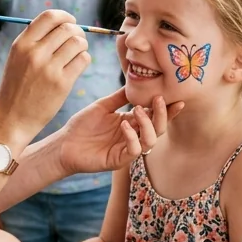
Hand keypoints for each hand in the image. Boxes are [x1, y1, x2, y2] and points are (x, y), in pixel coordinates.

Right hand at [0, 10, 89, 151]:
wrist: (12, 119)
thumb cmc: (17, 87)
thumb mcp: (17, 58)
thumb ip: (35, 40)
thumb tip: (63, 23)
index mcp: (22, 44)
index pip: (50, 16)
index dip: (65, 16)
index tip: (70, 22)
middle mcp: (35, 53)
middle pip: (67, 28)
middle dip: (77, 32)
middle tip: (77, 41)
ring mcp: (49, 68)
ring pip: (78, 43)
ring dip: (82, 46)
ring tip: (76, 54)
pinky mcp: (62, 83)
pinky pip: (83, 60)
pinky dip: (84, 59)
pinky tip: (76, 66)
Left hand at [57, 88, 182, 176]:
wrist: (64, 144)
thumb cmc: (82, 125)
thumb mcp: (103, 106)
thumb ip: (119, 97)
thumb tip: (135, 81)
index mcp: (132, 123)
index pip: (155, 116)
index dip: (167, 109)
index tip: (177, 98)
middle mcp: (133, 136)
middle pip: (158, 128)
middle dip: (162, 114)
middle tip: (158, 99)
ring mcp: (127, 149)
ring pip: (151, 141)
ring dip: (148, 124)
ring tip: (136, 110)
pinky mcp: (119, 160)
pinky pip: (134, 150)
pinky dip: (132, 136)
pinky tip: (123, 124)